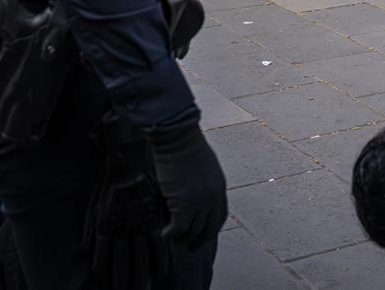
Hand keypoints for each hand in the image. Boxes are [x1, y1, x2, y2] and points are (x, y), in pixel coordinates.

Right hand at [147, 115, 227, 249]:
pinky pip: (178, 227)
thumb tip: (194, 193)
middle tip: (189, 247)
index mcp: (219, 187)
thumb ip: (204, 183)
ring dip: (182, 239)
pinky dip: (171, 234)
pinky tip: (164, 234)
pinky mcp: (183, 204)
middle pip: (208, 228)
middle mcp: (213, 198)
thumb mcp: (204, 166)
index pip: (219, 216)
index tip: (203, 236)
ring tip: (173, 240)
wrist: (178, 138)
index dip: (211, 229)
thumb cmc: (186, 145)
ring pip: (193, 230)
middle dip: (199, 240)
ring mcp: (199, 202)